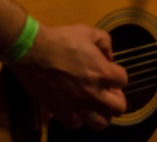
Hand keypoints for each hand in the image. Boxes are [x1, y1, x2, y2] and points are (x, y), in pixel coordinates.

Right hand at [8, 23, 127, 130]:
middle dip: (117, 99)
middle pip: (119, 108)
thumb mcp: (90, 32)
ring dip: (102, 114)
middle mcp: (94, 93)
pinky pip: (75, 124)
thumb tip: (108, 57)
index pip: (124, 80)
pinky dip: (78, 118)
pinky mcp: (60, 111)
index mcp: (103, 72)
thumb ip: (105, 43)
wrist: (33, 50)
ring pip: (100, 123)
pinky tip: (76, 107)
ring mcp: (77, 104)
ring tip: (95, 104)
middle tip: (107, 91)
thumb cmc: (62, 39)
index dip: (118, 75)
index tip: (109, 71)